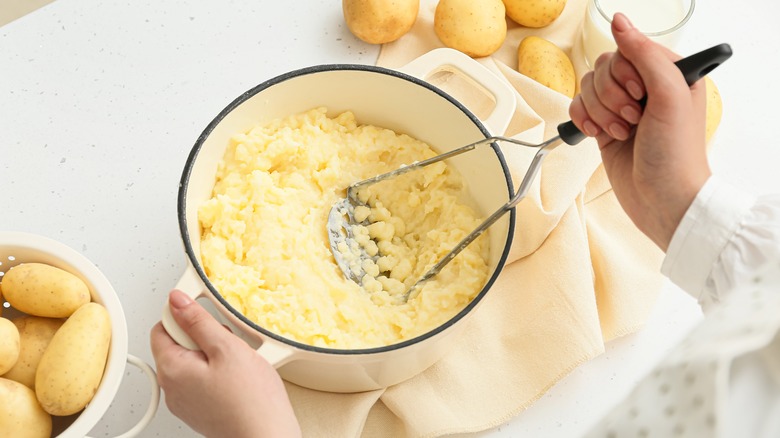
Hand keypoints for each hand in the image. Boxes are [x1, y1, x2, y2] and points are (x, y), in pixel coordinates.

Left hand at [150, 290, 300, 437]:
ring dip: (213, 354)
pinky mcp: (200, 409)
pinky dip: (218, 372)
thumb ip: (199, 321)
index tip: (206, 317)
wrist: (266, 436)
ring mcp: (186, 401)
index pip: (162, 326)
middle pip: (178, 344)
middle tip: (228, 345)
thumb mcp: (227, 348)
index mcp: (172, 369)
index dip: (185, 316)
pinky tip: (237, 377)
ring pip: (193, 361)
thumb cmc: (250, 401)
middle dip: (203, 336)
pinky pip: (202, 380)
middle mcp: (172, 388)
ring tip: (236, 363)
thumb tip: (178, 301)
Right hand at [569, 13, 710, 249]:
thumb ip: (644, 55)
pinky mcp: (603, 126)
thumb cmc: (676, 154)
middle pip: (603, 67)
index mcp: (668, 73)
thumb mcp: (670, 96)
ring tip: (621, 133)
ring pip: (588, 87)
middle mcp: (644, 87)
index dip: (625, 73)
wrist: (663, 201)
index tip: (640, 96)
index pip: (628, 50)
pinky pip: (577, 107)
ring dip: (599, 112)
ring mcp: (622, 107)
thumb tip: (619, 21)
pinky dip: (582, 121)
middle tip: (632, 120)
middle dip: (611, 97)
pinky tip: (597, 136)